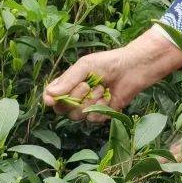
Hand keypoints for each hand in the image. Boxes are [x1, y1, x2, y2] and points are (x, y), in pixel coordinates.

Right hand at [43, 27, 181, 122]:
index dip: (50, 100)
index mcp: (69, 83)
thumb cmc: (108, 63)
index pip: (52, 96)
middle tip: (87, 85)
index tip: (51, 100)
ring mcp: (88, 107)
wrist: (133, 69)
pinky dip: (101, 108)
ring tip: (102, 88)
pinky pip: (93, 119)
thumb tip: (49, 96)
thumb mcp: (86, 66)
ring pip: (78, 115)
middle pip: (62, 109)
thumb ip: (68, 80)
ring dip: (90, 102)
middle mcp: (76, 97)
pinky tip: (109, 97)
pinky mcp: (101, 115)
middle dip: (74, 98)